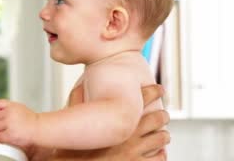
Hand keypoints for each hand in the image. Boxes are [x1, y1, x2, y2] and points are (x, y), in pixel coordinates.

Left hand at [0, 99, 38, 147]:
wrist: (40, 129)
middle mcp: (9, 113)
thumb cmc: (31, 121)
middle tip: (5, 127)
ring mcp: (9, 123)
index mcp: (11, 105)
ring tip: (7, 133)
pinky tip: (5, 139)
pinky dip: (0, 139)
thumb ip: (8, 109)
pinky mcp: (9, 134)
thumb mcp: (19, 108)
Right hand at [50, 84, 170, 160]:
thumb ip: (79, 102)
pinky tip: (158, 153)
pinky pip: (159, 159)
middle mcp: (130, 135)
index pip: (143, 98)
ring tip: (162, 134)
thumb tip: (81, 84)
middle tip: (163, 114)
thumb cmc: (73, 146)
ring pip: (162, 138)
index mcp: (116, 119)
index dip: (154, 91)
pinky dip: (160, 154)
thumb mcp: (74, 120)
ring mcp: (136, 152)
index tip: (159, 89)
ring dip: (163, 135)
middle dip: (162, 115)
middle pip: (158, 118)